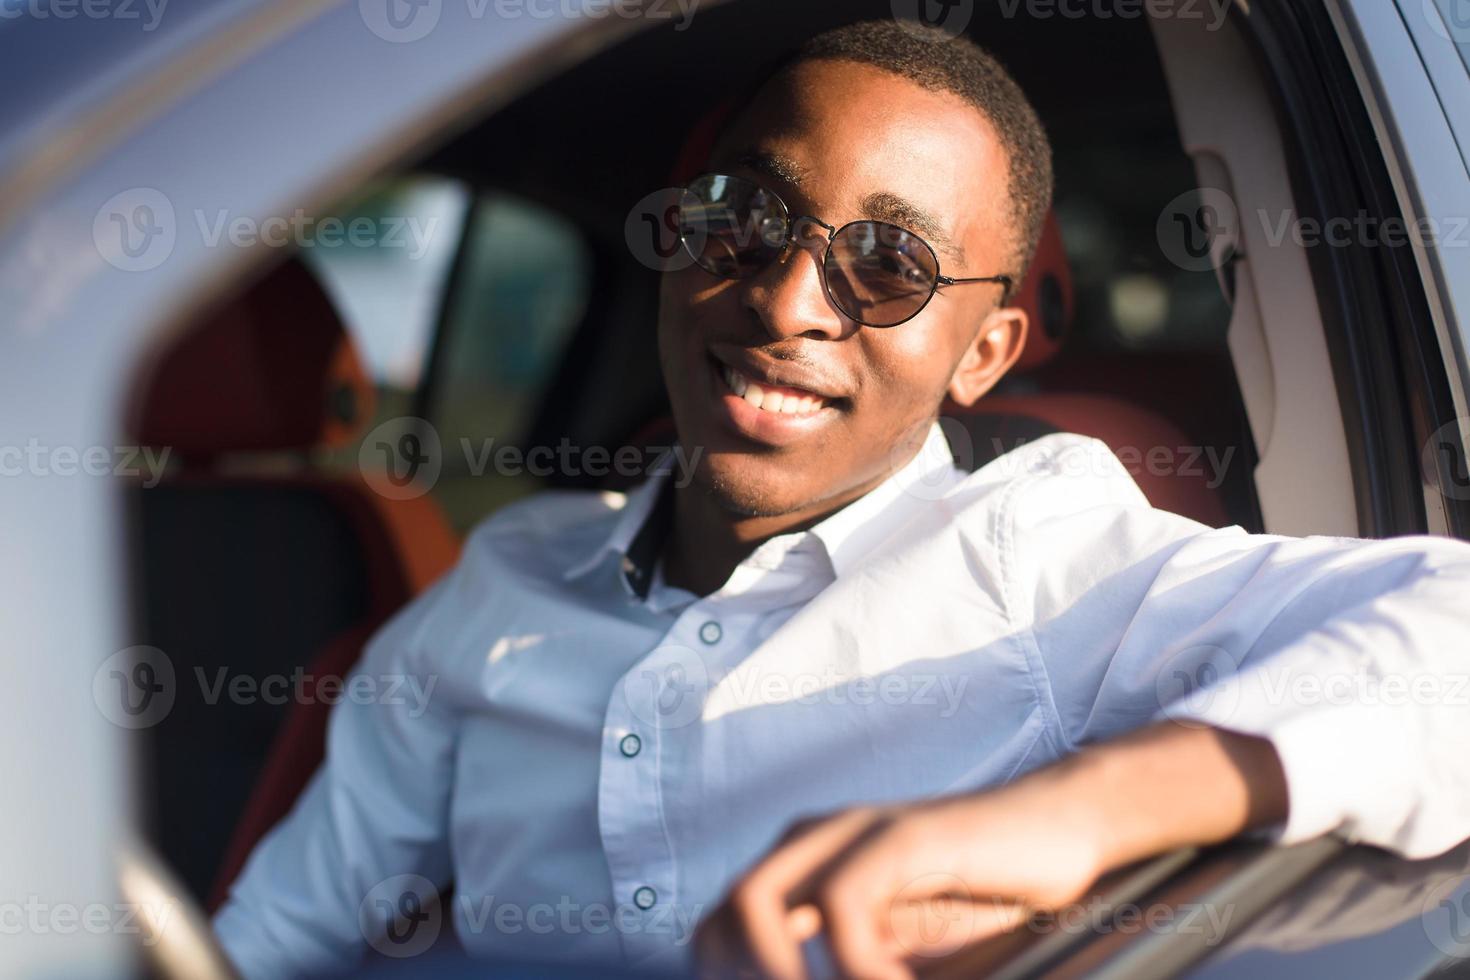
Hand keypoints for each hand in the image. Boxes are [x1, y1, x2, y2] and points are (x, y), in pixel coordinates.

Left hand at [695, 772, 1106, 979]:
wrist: (1062, 830)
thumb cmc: (981, 893)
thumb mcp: (898, 943)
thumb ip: (847, 965)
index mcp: (803, 866)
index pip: (718, 929)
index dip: (720, 976)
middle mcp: (813, 841)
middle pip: (724, 912)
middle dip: (739, 976)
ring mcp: (853, 831)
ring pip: (759, 898)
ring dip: (783, 975)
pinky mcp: (900, 834)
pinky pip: (844, 904)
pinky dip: (857, 966)